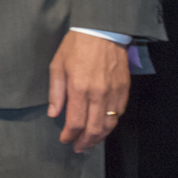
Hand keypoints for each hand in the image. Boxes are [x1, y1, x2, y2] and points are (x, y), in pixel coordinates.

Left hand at [47, 31, 128, 151]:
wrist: (102, 30)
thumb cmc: (76, 46)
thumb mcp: (57, 66)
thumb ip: (55, 93)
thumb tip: (53, 114)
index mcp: (79, 89)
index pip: (75, 122)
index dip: (70, 135)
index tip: (65, 140)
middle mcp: (98, 94)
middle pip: (93, 128)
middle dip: (85, 142)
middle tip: (78, 148)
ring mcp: (113, 92)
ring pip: (109, 124)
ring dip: (99, 137)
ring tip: (90, 142)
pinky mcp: (124, 88)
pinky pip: (119, 113)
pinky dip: (111, 124)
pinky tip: (104, 127)